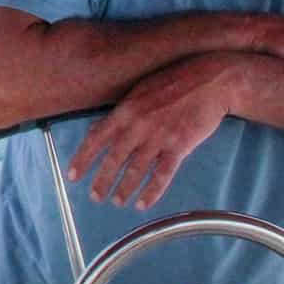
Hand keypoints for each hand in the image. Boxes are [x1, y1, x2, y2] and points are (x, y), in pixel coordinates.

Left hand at [68, 55, 240, 209]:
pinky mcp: (180, 145)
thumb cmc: (173, 82)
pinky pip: (162, 174)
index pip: (96, 138)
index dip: (82, 159)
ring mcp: (160, 136)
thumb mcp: (140, 90)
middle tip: (95, 196)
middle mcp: (139, 125)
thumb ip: (120, 112)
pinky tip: (143, 204)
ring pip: (136, 170)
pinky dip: (152, 192)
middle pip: (114, 159)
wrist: (211, 79)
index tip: (73, 175)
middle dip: (102, 181)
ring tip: (117, 201)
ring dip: (124, 189)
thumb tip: (98, 130)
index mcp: (126, 110)